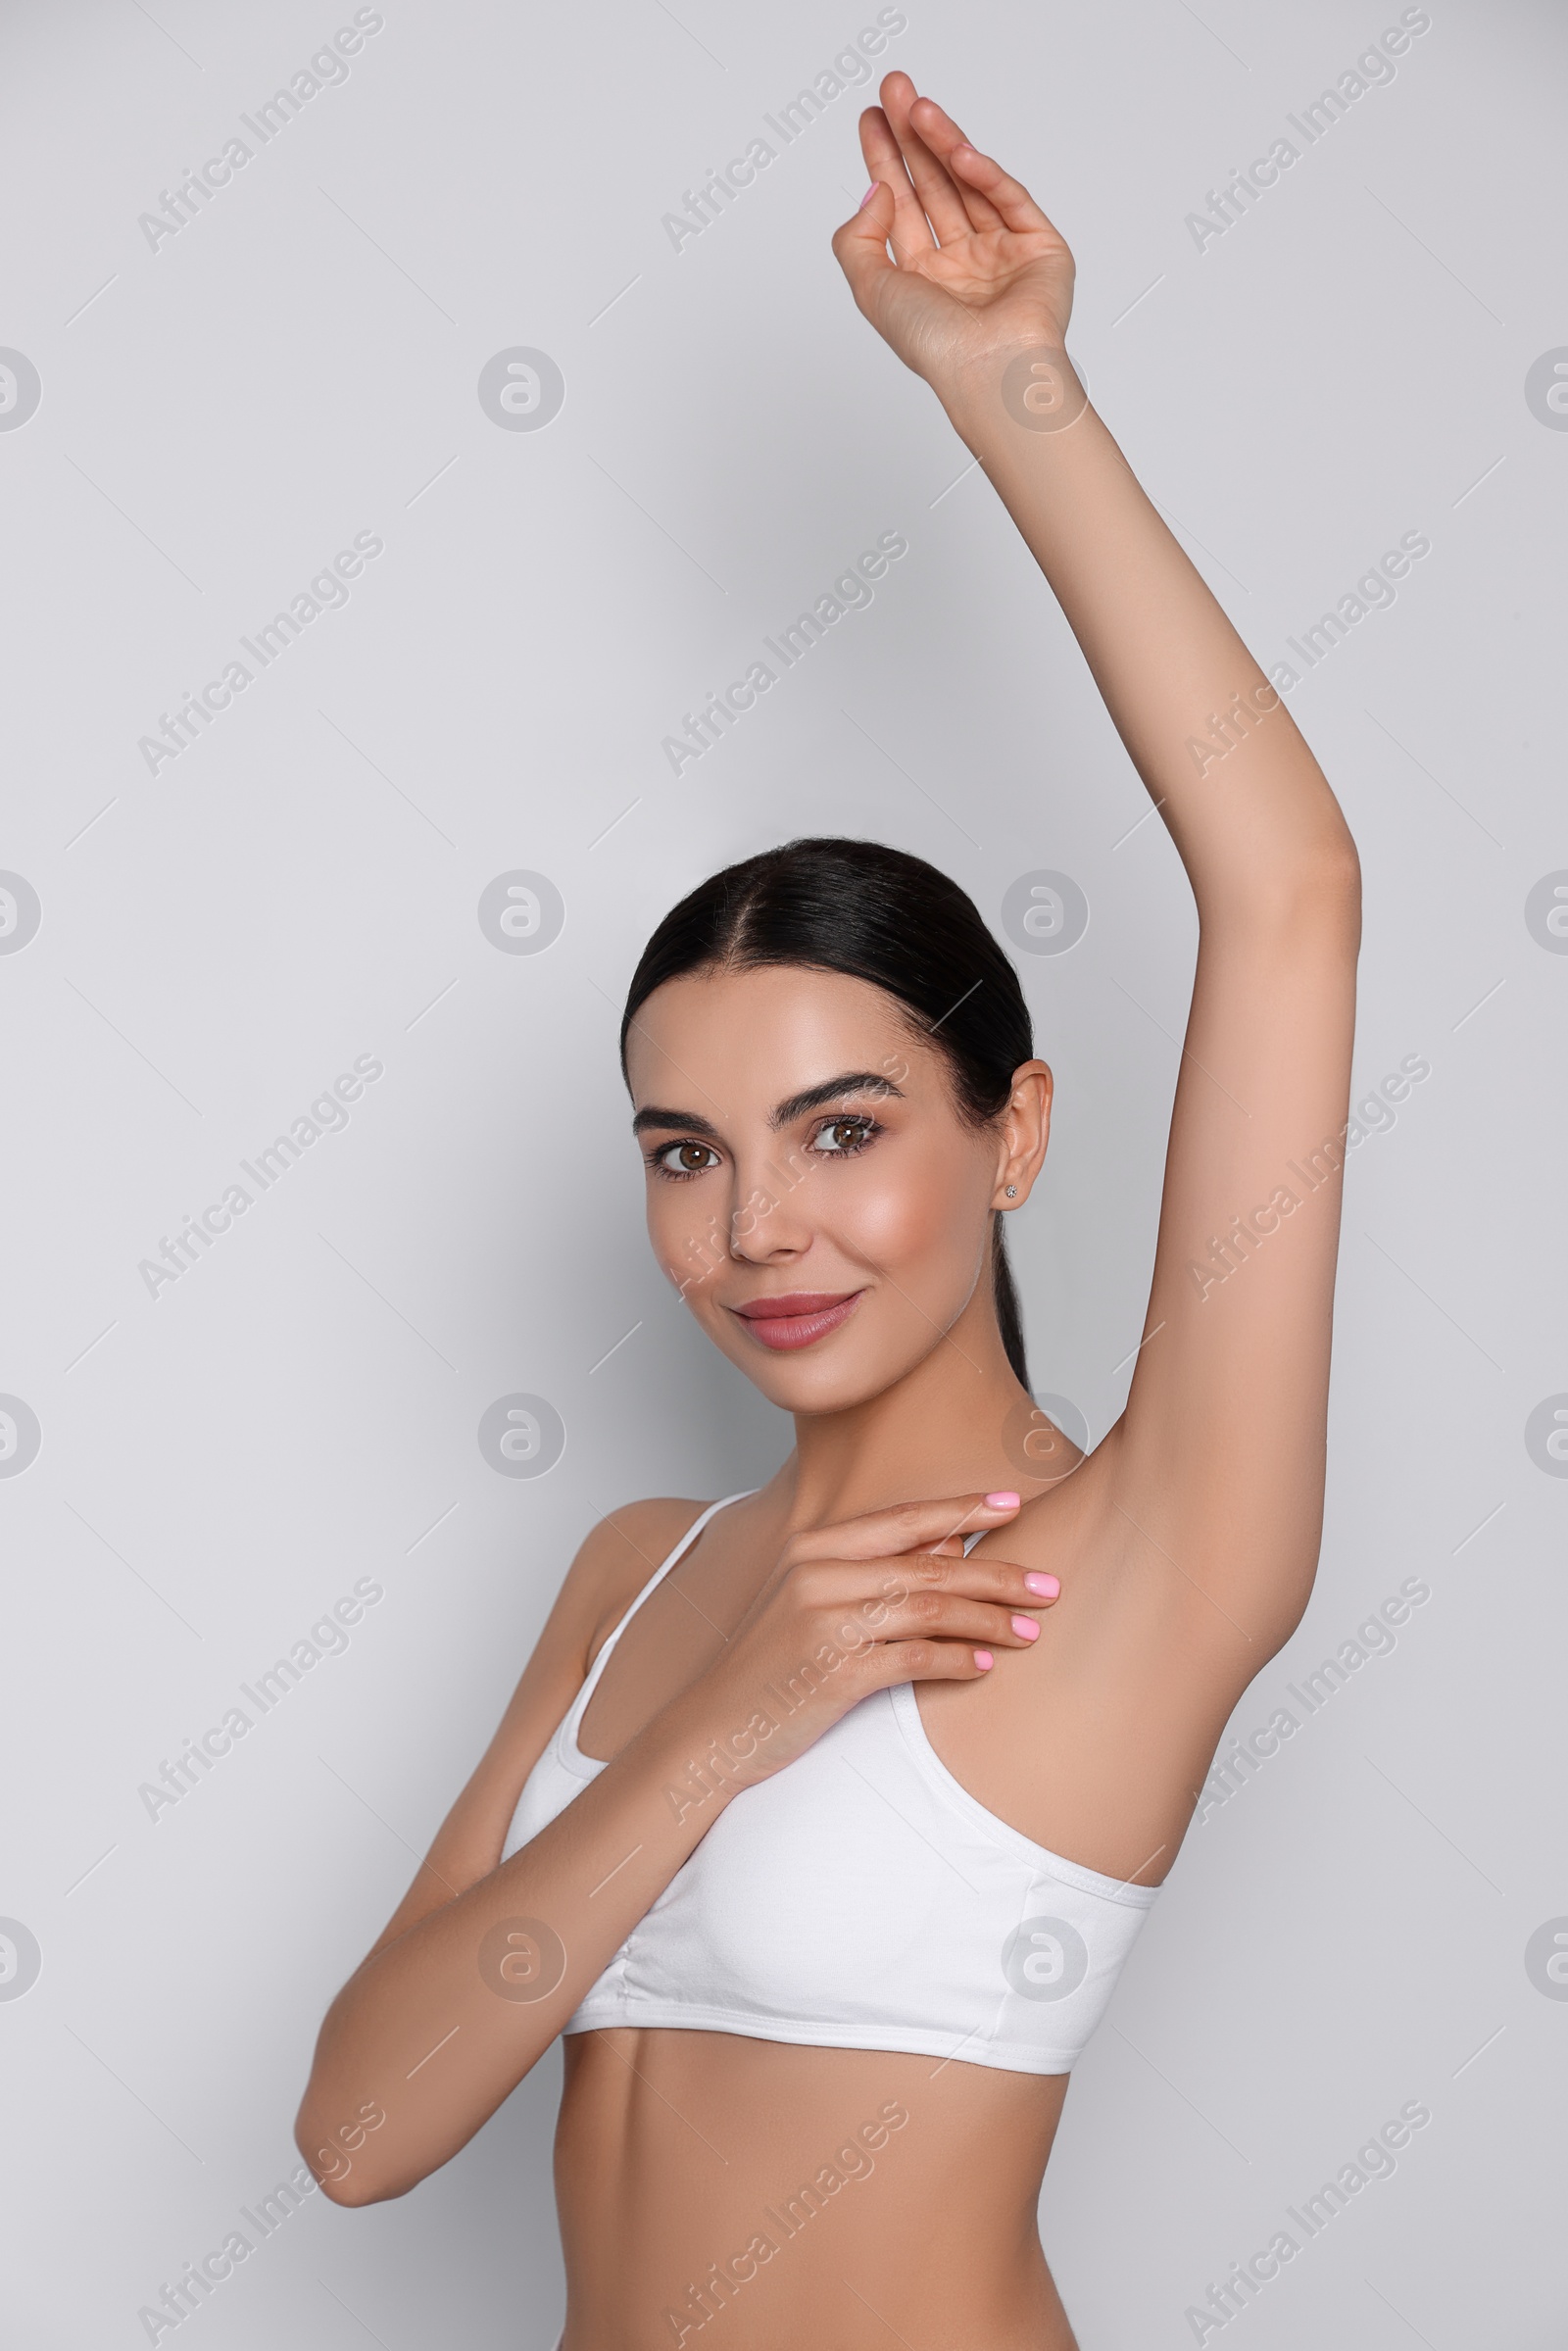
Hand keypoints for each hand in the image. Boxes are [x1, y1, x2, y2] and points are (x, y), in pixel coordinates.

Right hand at [666, 1492, 1059, 1796]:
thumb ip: (874, 1570)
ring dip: (989, 1620)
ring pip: (930, 1608)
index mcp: (812, 1548)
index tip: (1014, 1503)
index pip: (903, 1519)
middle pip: (929, 1564)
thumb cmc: (770, 1666)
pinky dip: (957, 1662)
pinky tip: (984, 1668)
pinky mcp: (835, 1673)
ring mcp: (825, 1623)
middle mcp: (817, 1575)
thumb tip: (951, 1545)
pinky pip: (915, 1659)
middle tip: (1049, 1584)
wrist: (713, 1728)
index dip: (963, 1508)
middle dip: (998, 1573)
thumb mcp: (811, 1603)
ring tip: (1031, 1631)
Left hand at [832, 73, 1075, 397]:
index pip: (901, 204)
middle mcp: (959, 264)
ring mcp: (999, 254)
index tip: (872, 118)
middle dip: (912, 137)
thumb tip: (876, 191)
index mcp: (921, 278)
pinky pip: (1008, 199)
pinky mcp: (1038, 249)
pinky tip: (958, 150)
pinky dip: (983, 173)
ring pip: (967, 184)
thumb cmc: (935, 346)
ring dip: (943, 143)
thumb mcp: (870, 288)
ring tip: (918, 107)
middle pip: (932, 184)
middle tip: (894, 90)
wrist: (989, 371)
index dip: (885, 159)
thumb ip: (857, 238)